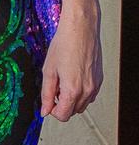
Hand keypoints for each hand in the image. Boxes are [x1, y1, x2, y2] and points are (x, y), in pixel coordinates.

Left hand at [40, 3, 102, 121]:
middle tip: (54, 87)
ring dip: (71, 99)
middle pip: (73, 111)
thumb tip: (44, 110)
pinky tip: (72, 76)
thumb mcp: (48, 70)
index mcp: (73, 90)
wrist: (80, 29)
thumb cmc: (64, 45)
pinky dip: (80, 92)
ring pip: (82, 105)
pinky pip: (89, 95)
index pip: (63, 115)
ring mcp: (95, 86)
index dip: (52, 110)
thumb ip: (46, 93)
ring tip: (62, 80)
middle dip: (61, 104)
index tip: (48, 101)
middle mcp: (87, 91)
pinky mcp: (99, 80)